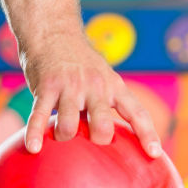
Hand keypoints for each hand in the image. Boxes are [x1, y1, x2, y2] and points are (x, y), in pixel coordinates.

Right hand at [20, 31, 162, 157]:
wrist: (54, 32)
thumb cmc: (81, 65)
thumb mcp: (104, 79)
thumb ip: (109, 106)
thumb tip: (115, 141)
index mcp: (114, 87)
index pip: (136, 112)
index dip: (147, 134)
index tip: (154, 154)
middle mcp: (95, 87)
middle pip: (102, 124)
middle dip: (99, 139)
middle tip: (93, 142)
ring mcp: (70, 87)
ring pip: (68, 125)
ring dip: (64, 136)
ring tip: (62, 135)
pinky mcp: (46, 87)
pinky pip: (39, 116)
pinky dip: (35, 133)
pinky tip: (32, 148)